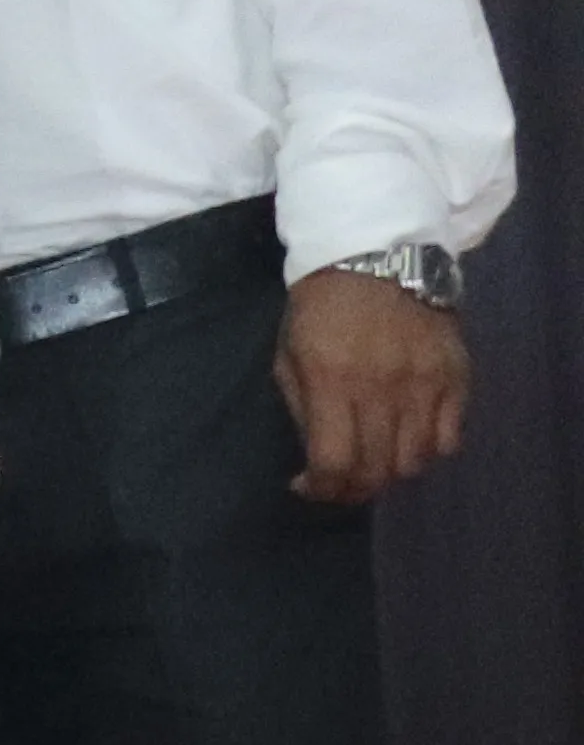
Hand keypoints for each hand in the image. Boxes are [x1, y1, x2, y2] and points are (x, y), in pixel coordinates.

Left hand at [277, 267, 467, 504]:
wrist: (375, 256)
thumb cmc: (321, 308)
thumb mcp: (289, 354)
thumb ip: (303, 409)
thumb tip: (316, 458)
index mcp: (332, 382)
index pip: (334, 462)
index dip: (321, 489)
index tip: (308, 486)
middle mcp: (382, 389)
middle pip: (377, 470)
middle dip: (353, 489)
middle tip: (341, 484)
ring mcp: (425, 385)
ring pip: (415, 463)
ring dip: (391, 473)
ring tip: (376, 462)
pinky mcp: (457, 377)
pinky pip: (450, 439)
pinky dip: (429, 450)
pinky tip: (410, 440)